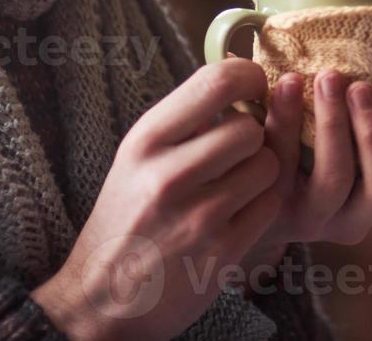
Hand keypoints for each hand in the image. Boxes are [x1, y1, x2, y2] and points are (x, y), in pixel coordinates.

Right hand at [31, 60, 281, 340]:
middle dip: (253, 137)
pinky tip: (239, 213)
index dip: (249, 76)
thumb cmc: (127, 218)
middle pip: (249, 128)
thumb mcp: (138, 158)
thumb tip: (240, 72)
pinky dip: (263, 206)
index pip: (215, 81)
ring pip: (267, 165)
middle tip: (237, 152)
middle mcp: (168, 175)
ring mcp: (197, 216)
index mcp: (145, 141)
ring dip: (261, 172)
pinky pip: (270, 205)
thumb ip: (185, 119)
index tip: (256, 85)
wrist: (101, 300)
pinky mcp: (222, 251)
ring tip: (236, 184)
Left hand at [244, 67, 371, 267]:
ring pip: (336, 177)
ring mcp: (316, 219)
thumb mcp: (350, 139)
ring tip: (326, 78)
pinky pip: (284, 165)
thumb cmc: (311, 148)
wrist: (245, 191)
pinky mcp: (275, 210)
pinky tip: (285, 85)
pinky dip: (285, 121)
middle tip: (359, 85)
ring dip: (334, 121)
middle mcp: (358, 216)